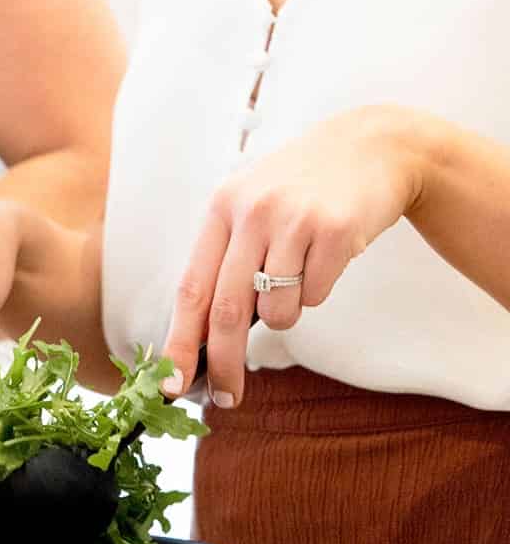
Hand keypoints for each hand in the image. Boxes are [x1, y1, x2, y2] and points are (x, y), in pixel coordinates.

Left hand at [163, 106, 420, 408]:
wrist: (373, 146)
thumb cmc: (304, 187)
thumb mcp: (253, 203)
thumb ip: (226, 257)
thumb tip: (201, 335)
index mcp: (221, 208)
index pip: (190, 288)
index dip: (177, 341)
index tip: (169, 383)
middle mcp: (251, 211)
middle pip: (227, 310)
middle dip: (224, 363)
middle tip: (227, 396)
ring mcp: (293, 220)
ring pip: (278, 310)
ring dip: (286, 314)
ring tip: (300, 272)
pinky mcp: (334, 231)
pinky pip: (317, 296)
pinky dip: (319, 290)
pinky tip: (328, 255)